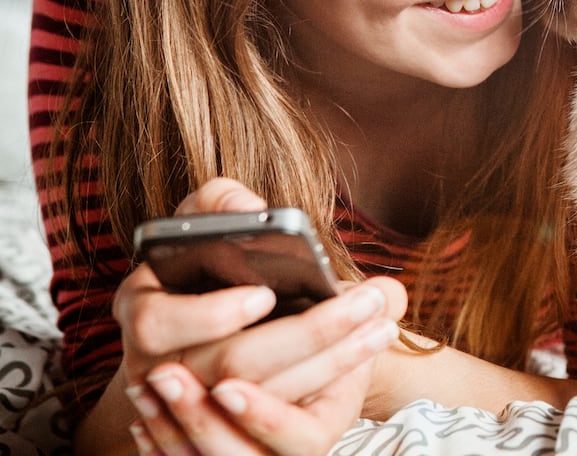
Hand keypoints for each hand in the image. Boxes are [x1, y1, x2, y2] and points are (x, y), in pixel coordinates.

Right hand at [117, 178, 406, 453]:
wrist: (218, 322)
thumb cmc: (210, 264)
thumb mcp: (207, 225)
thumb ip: (220, 203)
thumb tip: (248, 206)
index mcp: (143, 311)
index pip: (154, 323)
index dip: (207, 315)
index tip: (264, 295)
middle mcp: (156, 366)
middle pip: (228, 367)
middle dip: (304, 335)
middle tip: (361, 303)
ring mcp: (192, 407)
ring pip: (266, 399)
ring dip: (331, 362)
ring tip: (381, 323)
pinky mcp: (234, 426)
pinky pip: (278, 426)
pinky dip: (326, 382)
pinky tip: (365, 349)